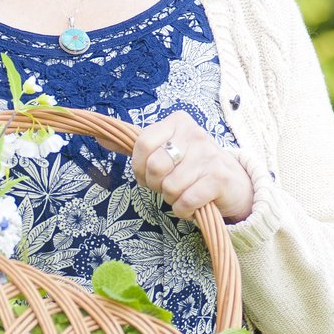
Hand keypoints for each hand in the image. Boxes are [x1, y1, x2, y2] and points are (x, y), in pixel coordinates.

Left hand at [131, 112, 254, 223]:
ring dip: (172, 199)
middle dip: (155, 185)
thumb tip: (99, 137)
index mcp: (178, 122)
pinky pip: (186, 202)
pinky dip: (184, 210)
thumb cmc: (193, 167)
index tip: (147, 174)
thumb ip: (137, 146)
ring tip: (184, 193)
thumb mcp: (167, 148)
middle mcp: (195, 134)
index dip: (139, 167)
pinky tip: (192, 204)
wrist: (234, 184)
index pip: (143, 143)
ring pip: (170, 187)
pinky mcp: (219, 179)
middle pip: (155, 167)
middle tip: (167, 185)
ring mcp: (208, 156)